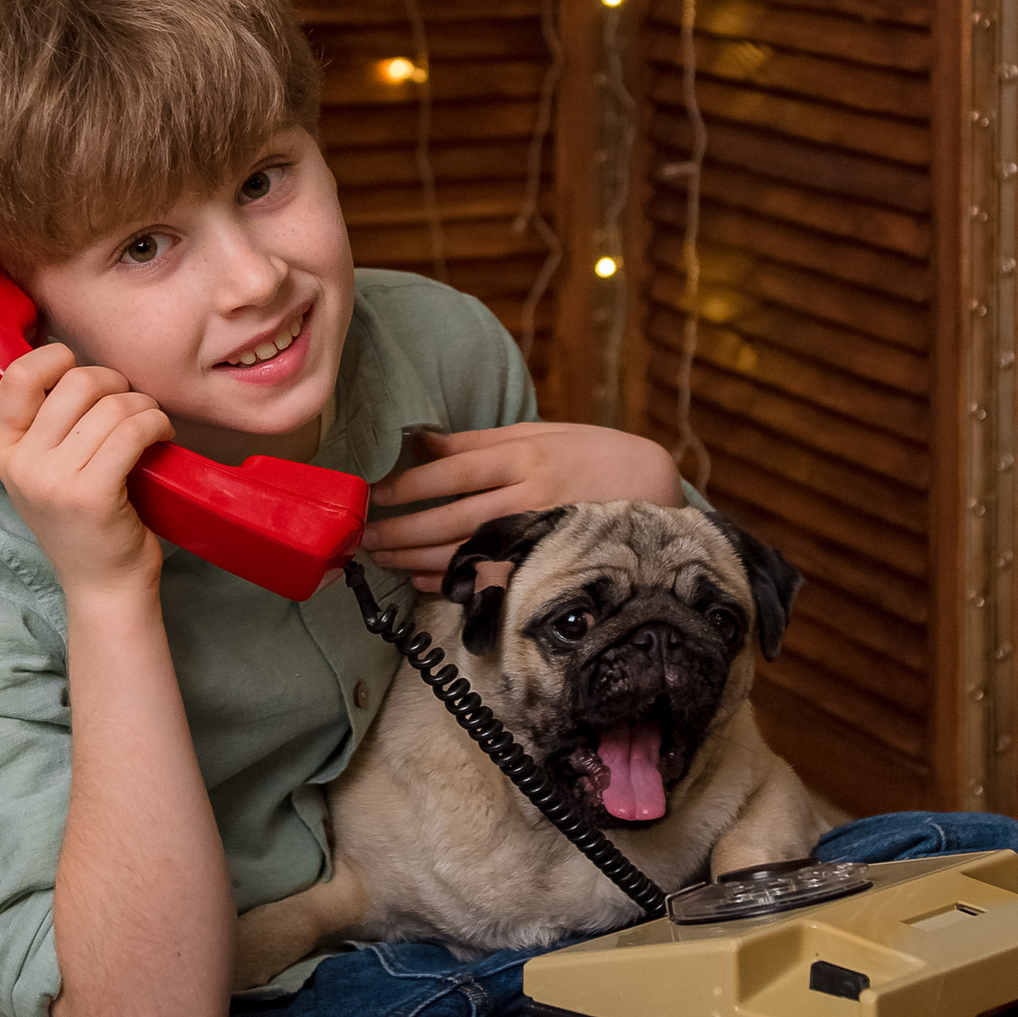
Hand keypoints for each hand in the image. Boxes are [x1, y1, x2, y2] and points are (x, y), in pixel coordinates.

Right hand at [0, 340, 174, 606]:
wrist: (102, 586)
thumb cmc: (72, 522)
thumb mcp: (20, 476)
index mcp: (3, 450)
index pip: (16, 378)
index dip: (54, 358)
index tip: (78, 369)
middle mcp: (22, 464)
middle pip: (76, 382)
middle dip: (114, 383)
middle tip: (129, 403)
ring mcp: (54, 481)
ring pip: (111, 406)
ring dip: (142, 406)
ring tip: (149, 423)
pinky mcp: (92, 494)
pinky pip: (132, 431)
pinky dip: (155, 424)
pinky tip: (161, 435)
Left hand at [365, 420, 683, 590]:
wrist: (655, 492)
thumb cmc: (591, 455)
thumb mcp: (541, 433)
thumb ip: (477, 441)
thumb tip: (417, 439)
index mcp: (525, 456)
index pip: (452, 472)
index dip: (406, 485)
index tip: (370, 493)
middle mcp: (530, 497)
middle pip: (451, 519)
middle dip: (400, 530)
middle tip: (362, 538)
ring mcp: (540, 538)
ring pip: (466, 554)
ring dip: (416, 559)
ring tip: (382, 558)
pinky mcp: (548, 568)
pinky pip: (491, 581)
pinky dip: (453, 583)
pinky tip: (422, 579)